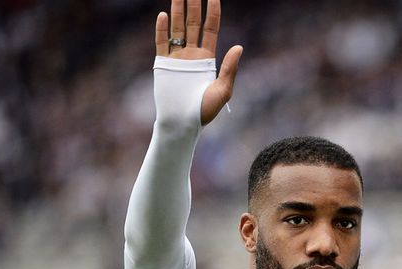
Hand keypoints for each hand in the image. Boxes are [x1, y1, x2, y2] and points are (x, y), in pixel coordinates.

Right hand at [155, 0, 242, 124]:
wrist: (183, 123)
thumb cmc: (204, 111)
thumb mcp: (223, 91)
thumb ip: (230, 69)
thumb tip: (239, 47)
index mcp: (207, 58)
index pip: (210, 29)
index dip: (212, 12)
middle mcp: (192, 55)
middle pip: (193, 24)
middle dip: (193, 5)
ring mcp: (177, 58)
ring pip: (177, 29)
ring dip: (177, 11)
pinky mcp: (163, 65)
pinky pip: (162, 43)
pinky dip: (162, 30)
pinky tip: (163, 16)